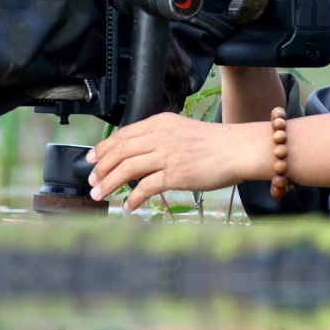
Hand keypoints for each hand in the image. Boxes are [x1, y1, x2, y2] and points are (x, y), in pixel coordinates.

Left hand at [86, 112, 266, 211]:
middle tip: (91, 181)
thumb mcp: (182, 131)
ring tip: (100, 194)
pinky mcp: (175, 174)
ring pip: (127, 169)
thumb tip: (138, 157)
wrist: (238, 149)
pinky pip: (145, 187)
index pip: (123, 134)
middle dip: (101, 168)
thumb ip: (160, 139)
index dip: (104, 147)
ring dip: (109, 183)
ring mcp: (167, 155)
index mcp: (160, 123)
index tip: (92, 159)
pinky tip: (128, 206)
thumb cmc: (214, 144)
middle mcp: (160, 136)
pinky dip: (133, 198)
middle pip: (120, 151)